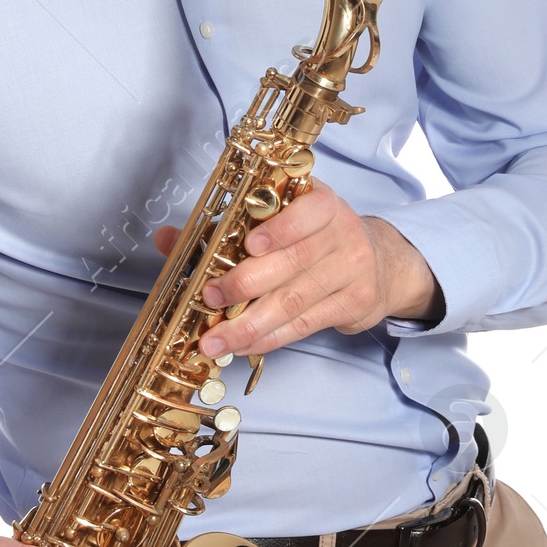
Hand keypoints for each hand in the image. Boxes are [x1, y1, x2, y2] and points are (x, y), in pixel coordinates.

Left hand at [152, 180, 442, 359]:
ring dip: (249, 324)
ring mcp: (352, 270)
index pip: (308, 212)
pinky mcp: (355, 304)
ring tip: (214, 340)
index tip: (249, 246)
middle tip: (210, 298)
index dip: (280, 229)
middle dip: (246, 284)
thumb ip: (224, 228)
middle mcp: (342, 233)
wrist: (380, 262)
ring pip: (295, 301)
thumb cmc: (315, 236)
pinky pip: (304, 325)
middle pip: (293, 262)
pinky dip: (269, 338)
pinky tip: (243, 345)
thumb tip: (167, 238)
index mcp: (321, 202)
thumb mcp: (280, 218)